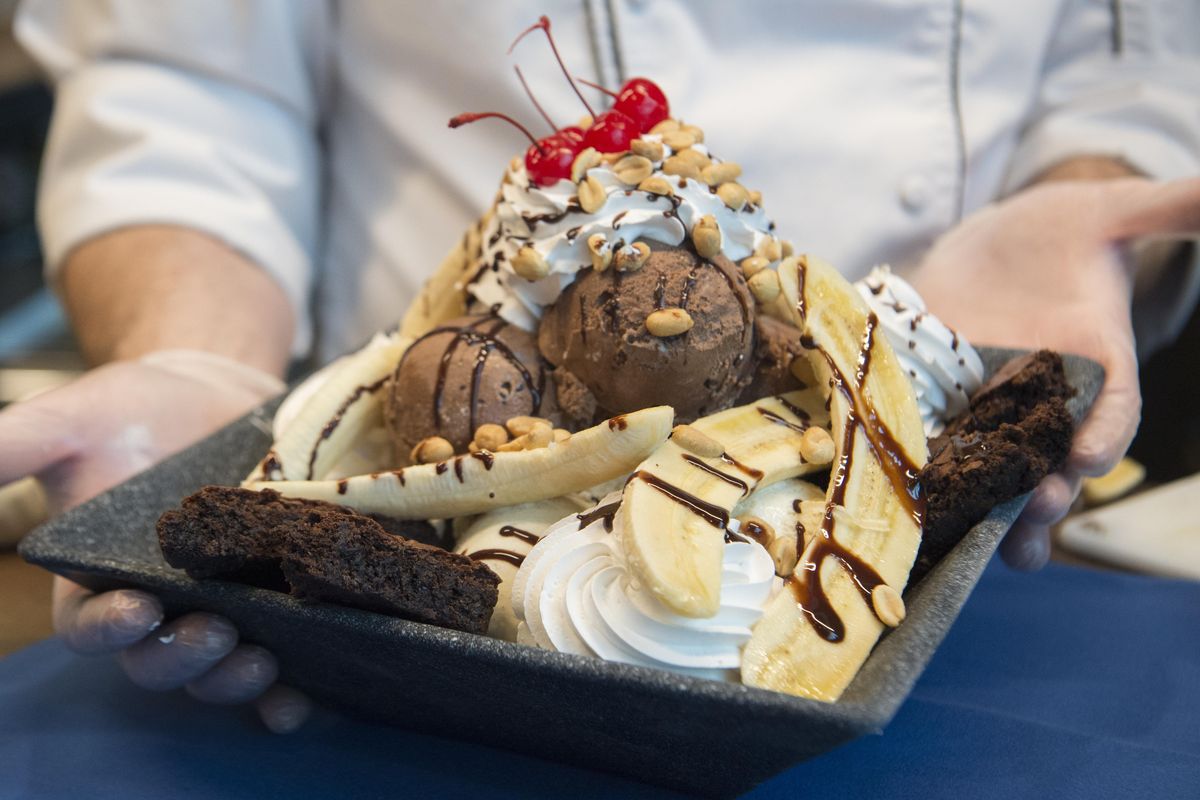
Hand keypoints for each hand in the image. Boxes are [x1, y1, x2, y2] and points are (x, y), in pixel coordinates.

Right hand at [0, 350, 308, 730]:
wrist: (216, 393)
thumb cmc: (132, 409)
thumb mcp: (69, 420)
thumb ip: (13, 448)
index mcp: (99, 582)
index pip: (91, 625)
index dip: (108, 629)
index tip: (135, 610)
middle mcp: (161, 607)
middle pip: (160, 660)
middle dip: (183, 658)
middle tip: (214, 633)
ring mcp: (224, 607)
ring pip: (220, 669)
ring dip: (237, 678)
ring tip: (262, 659)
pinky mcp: (278, 599)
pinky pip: (284, 658)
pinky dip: (292, 686)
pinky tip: (308, 690)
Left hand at [911, 177, 1199, 568]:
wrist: (997, 245)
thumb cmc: (1063, 231)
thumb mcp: (1111, 211)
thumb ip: (1168, 209)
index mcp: (1097, 362)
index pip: (1113, 407)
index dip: (1104, 433)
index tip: (1088, 456)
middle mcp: (1048, 399)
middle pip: (1055, 459)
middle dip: (1046, 490)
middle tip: (1034, 512)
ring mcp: (992, 410)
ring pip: (1000, 473)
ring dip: (994, 511)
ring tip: (981, 545)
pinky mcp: (941, 407)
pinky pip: (940, 450)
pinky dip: (932, 481)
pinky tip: (917, 514)